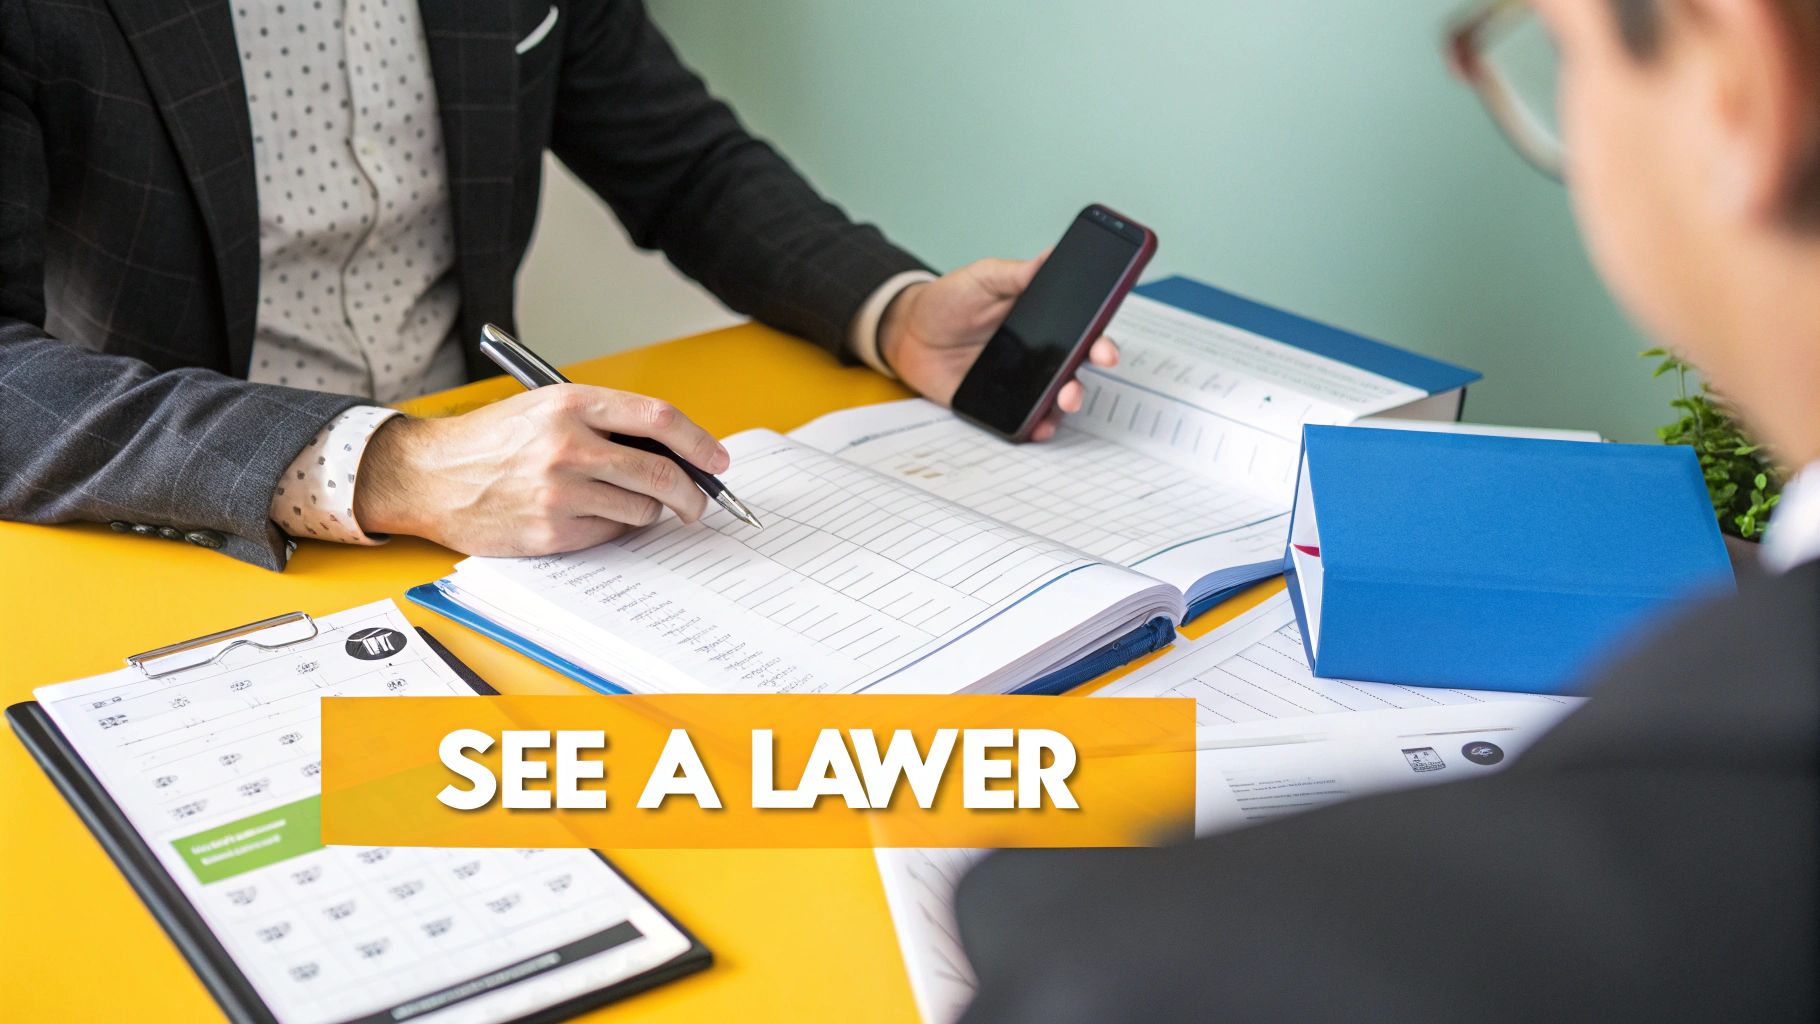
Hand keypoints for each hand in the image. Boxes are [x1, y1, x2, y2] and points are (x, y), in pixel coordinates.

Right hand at [353, 384, 729, 555]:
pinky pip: (611, 535)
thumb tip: (674, 451)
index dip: (699, 441)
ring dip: (647, 511)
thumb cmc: (493, 440)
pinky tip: (589, 516)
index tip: (718, 459)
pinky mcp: (552, 530)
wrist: (431, 476)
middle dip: (693, 493)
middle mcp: (568, 446)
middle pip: (662, 472)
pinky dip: (613, 529)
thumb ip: (606, 421)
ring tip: (624, 502)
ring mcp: (560, 492)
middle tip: (699, 502)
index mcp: (572, 404)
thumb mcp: (546, 407)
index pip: (658, 418)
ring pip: (642, 510)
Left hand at [877, 257, 1119, 441]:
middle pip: (1077, 363)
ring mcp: (1023, 380)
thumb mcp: (983, 277)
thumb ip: (1016, 272)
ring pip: (1058, 395)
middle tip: (1096, 365)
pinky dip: (1038, 426)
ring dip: (1069, 399)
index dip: (1099, 337)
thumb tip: (1052, 255)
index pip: (1081, 328)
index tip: (1106, 347)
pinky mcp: (1002, 404)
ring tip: (1065, 398)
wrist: (910, 333)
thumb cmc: (949, 301)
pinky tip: (1039, 426)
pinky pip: (1027, 419)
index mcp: (1043, 318)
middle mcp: (1040, 350)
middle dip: (1091, 367)